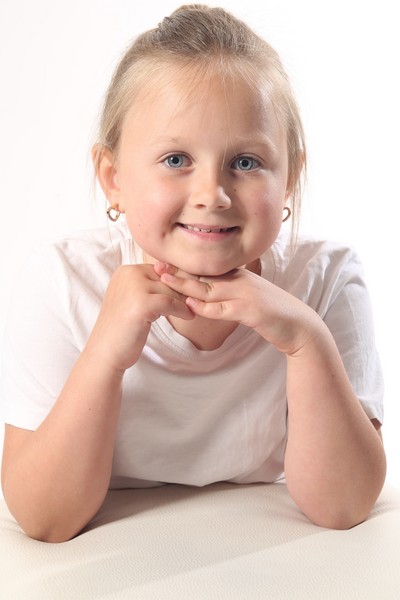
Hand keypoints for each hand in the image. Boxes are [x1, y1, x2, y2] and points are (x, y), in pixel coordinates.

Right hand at [87, 264, 193, 371]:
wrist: (105, 351)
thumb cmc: (122, 329)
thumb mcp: (133, 300)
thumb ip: (148, 287)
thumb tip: (181, 280)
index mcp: (125, 271)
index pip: (159, 270)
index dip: (173, 284)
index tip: (184, 296)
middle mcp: (128, 274)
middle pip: (166, 278)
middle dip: (179, 293)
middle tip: (190, 304)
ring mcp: (134, 287)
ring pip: (170, 290)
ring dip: (182, 302)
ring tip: (188, 311)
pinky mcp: (142, 303)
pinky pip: (171, 302)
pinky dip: (182, 310)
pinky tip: (188, 317)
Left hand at [156, 262, 320, 354]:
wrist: (299, 327)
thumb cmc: (272, 315)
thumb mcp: (248, 299)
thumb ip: (228, 295)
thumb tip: (204, 297)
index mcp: (239, 277)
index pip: (207, 269)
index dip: (184, 267)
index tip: (163, 264)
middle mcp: (241, 281)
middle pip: (204, 275)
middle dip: (179, 271)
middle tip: (156, 266)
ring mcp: (247, 294)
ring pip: (210, 288)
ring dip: (186, 285)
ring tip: (165, 282)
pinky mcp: (252, 310)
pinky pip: (224, 308)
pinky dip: (206, 307)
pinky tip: (192, 305)